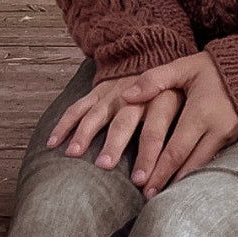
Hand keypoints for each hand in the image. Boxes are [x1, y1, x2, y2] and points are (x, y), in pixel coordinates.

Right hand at [46, 74, 184, 176]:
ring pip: (97, 113)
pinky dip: (65, 124)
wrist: (149, 55)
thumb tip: (181, 170)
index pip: (155, 131)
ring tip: (74, 154)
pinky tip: (53, 142)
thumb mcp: (183, 103)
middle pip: (123, 122)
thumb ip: (180, 131)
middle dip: (113, 144)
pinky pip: (78, 108)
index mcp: (159, 101)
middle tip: (105, 166)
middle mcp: (134, 97)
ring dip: (85, 133)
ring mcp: (112, 94)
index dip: (148, 155)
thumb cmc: (170, 93)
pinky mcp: (97, 92)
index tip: (140, 180)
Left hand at [122, 52, 237, 197]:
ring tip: (161, 196)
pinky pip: (211, 161)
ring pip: (201, 166)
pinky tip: (181, 182)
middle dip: (166, 181)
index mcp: (201, 111)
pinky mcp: (233, 140)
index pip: (176, 148)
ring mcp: (227, 136)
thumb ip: (154, 79)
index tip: (140, 182)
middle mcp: (217, 128)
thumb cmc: (207, 68)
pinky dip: (195, 173)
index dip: (158, 167)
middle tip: (147, 197)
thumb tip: (127, 95)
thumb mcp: (181, 66)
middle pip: (188, 163)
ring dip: (181, 182)